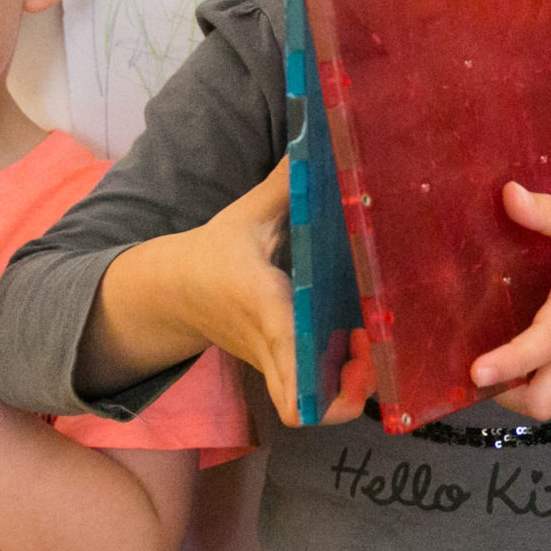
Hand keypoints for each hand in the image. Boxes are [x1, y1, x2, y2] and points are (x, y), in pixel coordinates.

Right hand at [144, 159, 369, 427]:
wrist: (171, 290)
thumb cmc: (215, 251)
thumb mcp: (247, 213)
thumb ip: (287, 182)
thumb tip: (318, 140)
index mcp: (265, 306)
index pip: (287, 350)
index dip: (323, 363)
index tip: (365, 343)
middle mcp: (271, 346)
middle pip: (302, 405)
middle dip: (347, 395)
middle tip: (379, 353)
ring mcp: (273, 365)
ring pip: (306, 409)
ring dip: (345, 396)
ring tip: (374, 353)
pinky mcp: (277, 369)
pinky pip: (308, 397)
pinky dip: (335, 389)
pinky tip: (361, 353)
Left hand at [470, 184, 550, 420]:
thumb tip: (508, 194)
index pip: (548, 340)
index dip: (511, 362)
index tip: (477, 372)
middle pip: (546, 398)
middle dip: (506, 394)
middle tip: (481, 370)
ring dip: (524, 387)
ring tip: (508, 357)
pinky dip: (549, 378)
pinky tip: (546, 350)